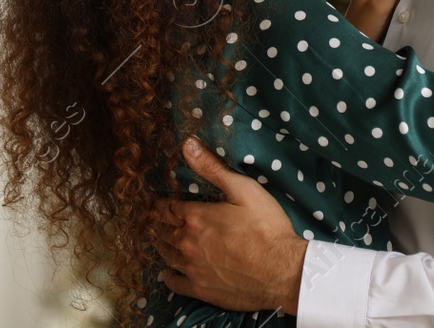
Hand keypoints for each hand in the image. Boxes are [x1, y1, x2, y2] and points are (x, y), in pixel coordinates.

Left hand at [150, 137, 307, 314]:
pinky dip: (168, 276)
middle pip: (163, 231)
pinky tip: (168, 273)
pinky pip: (174, 283)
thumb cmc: (266, 228)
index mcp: (196, 218)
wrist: (281, 271)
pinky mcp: (200, 289)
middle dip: (156, 222)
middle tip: (152, 217)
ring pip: (166, 255)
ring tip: (157, 238)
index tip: (154, 200)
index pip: (168, 208)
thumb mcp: (243, 189)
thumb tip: (187, 145)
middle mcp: (187, 244)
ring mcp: (192, 269)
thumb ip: (212, 167)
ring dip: (159, 245)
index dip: (159, 203)